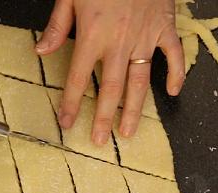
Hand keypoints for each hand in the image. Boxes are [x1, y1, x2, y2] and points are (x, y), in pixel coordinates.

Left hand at [36, 0, 184, 144]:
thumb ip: (57, 26)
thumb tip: (41, 52)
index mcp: (93, 34)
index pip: (79, 78)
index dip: (70, 103)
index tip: (66, 124)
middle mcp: (119, 42)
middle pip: (111, 88)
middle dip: (103, 117)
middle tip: (99, 141)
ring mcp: (144, 36)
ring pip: (140, 80)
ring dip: (135, 110)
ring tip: (128, 132)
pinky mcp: (165, 27)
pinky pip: (173, 55)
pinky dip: (176, 73)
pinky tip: (172, 92)